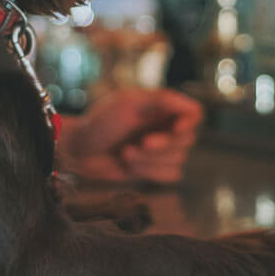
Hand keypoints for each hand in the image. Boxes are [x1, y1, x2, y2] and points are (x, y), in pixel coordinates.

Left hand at [59, 87, 202, 184]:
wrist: (79, 150)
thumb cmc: (101, 122)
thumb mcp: (129, 103)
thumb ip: (163, 100)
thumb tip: (193, 106)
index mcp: (162, 107)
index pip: (195, 114)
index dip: (189, 123)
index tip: (174, 129)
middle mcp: (166, 128)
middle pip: (189, 139)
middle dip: (164, 145)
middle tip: (141, 142)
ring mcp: (161, 151)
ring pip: (179, 160)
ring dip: (151, 160)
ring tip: (126, 153)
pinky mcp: (154, 170)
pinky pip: (170, 176)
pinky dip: (150, 172)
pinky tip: (128, 163)